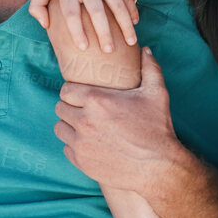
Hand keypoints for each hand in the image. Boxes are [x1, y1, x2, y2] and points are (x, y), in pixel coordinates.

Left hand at [29, 0, 139, 53]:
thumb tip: (46, 25)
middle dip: (104, 33)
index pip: (71, 14)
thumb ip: (37, 7)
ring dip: (125, 25)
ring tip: (130, 42)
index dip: (77, 32)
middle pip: (97, 12)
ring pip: (117, 6)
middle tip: (108, 51)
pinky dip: (132, 10)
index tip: (83, 48)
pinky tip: (134, 24)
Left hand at [54, 48, 180, 195]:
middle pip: (60, 108)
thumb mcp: (156, 94)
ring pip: (60, 128)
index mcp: (97, 101)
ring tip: (85, 127)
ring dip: (70, 126)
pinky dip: (75, 145)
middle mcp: (84, 121)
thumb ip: (149, 69)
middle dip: (71, 107)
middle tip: (85, 111)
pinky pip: (66, 148)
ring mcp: (81, 143)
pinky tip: (90, 143)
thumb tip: (146, 50)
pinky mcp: (81, 161)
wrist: (158, 168)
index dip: (74, 92)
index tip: (83, 96)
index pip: (66, 90)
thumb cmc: (157, 129)